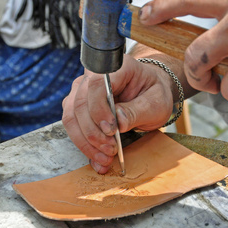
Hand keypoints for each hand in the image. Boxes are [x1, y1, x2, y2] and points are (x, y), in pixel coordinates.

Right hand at [62, 55, 173, 173]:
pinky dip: (84, 146)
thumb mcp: (156, 103)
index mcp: (116, 67)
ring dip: (86, 141)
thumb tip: (119, 122)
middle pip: (79, 103)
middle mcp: (93, 76)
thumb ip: (137, 111)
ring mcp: (82, 91)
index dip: (99, 109)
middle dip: (93, 132)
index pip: (96, 84)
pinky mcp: (78, 107)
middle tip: (111, 149)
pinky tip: (97, 159)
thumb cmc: (153, 94)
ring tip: (105, 158)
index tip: (111, 130)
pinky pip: (74, 127)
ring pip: (71, 117)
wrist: (149, 95)